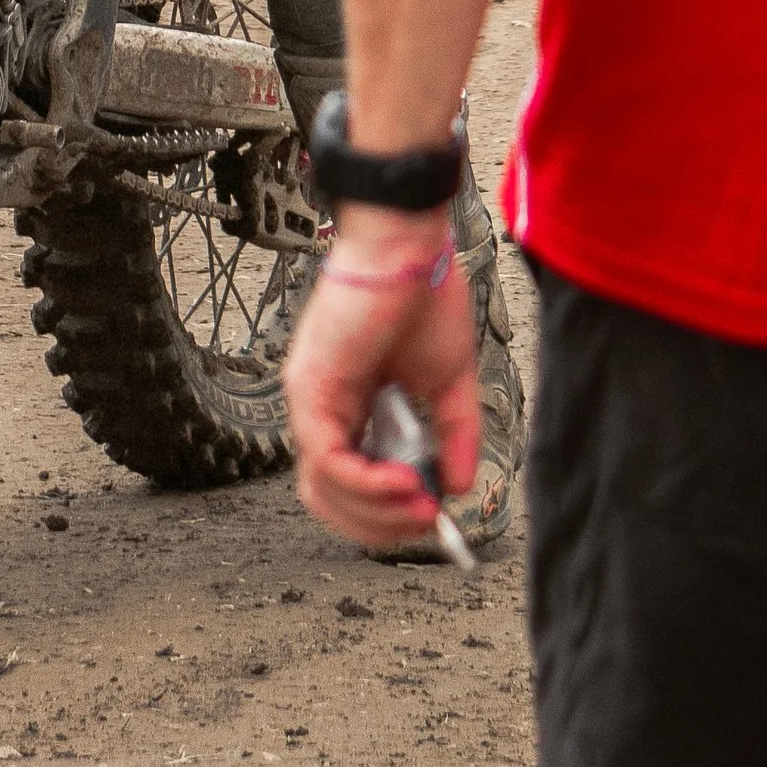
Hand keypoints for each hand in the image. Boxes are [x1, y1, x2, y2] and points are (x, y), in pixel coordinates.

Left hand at [286, 223, 480, 552]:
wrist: (406, 242)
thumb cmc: (423, 294)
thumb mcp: (448, 379)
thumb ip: (453, 434)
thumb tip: (458, 486)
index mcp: (346, 403)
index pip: (346, 483)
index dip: (385, 512)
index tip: (429, 515)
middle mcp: (318, 405)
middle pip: (328, 499)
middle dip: (379, 524)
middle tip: (425, 522)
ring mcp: (309, 397)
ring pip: (323, 489)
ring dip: (376, 512)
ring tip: (421, 506)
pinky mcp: (311, 387)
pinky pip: (329, 459)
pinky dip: (367, 484)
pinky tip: (407, 483)